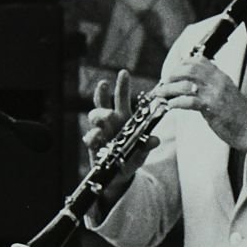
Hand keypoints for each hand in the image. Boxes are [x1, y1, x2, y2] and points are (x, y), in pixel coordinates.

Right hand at [84, 69, 158, 204]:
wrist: (120, 174)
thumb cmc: (132, 156)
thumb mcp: (143, 150)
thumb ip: (147, 144)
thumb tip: (156, 140)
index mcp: (124, 118)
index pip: (122, 98)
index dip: (122, 85)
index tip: (124, 72)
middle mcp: (111, 122)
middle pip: (102, 102)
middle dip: (102, 92)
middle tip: (104, 84)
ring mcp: (100, 132)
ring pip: (94, 115)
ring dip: (99, 113)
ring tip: (107, 117)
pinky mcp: (94, 144)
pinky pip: (90, 136)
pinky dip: (93, 135)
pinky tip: (98, 136)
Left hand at [153, 56, 246, 150]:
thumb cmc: (238, 115)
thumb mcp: (226, 94)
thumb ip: (212, 86)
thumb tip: (193, 84)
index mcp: (221, 77)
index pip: (199, 61)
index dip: (181, 64)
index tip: (172, 73)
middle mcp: (218, 82)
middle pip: (189, 69)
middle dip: (172, 75)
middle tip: (164, 83)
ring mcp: (215, 94)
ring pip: (185, 84)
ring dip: (169, 89)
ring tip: (161, 95)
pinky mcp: (212, 108)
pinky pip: (189, 101)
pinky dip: (176, 102)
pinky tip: (171, 106)